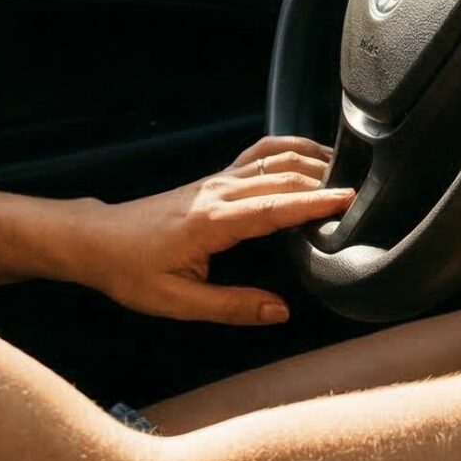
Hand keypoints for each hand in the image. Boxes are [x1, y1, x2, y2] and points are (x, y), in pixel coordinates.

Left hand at [66, 135, 352, 325]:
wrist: (97, 240)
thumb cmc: (131, 271)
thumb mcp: (178, 302)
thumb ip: (231, 307)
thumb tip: (279, 312)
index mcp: (212, 221)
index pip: (274, 207)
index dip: (313, 203)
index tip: (348, 200)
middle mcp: (219, 192)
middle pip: (282, 177)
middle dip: (324, 182)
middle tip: (363, 193)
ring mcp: (217, 180)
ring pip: (274, 160)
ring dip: (312, 161)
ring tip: (347, 171)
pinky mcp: (215, 179)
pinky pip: (259, 154)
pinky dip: (288, 148)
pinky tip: (310, 155)